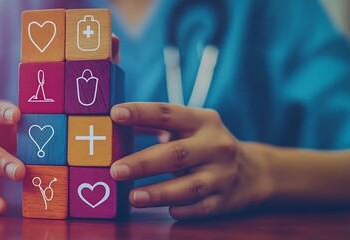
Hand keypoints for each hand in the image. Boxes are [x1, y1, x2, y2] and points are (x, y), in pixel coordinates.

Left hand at [109, 103, 270, 219]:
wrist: (254, 171)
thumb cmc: (205, 145)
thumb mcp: (188, 128)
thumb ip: (153, 125)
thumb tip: (114, 125)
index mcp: (202, 121)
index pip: (168, 113)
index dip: (141, 112)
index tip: (115, 114)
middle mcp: (215, 145)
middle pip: (176, 154)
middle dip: (144, 163)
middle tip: (115, 170)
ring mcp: (222, 174)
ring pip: (189, 186)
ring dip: (159, 192)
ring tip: (133, 197)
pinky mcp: (225, 200)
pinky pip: (201, 208)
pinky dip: (182, 209)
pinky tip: (166, 210)